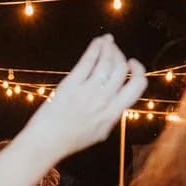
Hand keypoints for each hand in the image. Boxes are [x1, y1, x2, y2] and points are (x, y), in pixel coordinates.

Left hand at [22, 35, 146, 158]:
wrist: (47, 142)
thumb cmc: (70, 139)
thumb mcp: (99, 133)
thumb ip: (111, 116)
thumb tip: (120, 100)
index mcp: (113, 113)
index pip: (137, 86)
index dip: (139, 71)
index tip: (133, 65)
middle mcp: (103, 101)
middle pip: (121, 69)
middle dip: (121, 55)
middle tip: (115, 52)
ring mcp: (87, 92)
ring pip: (106, 61)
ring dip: (109, 48)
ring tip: (107, 44)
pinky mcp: (71, 84)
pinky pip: (88, 60)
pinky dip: (96, 48)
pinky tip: (98, 42)